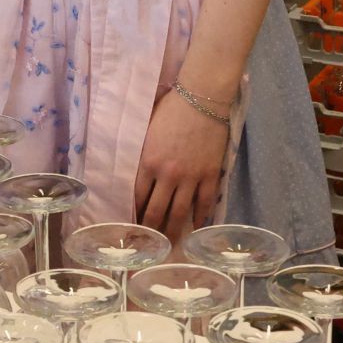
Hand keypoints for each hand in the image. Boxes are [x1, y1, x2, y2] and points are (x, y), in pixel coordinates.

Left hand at [133, 89, 228, 240]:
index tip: (132, 225)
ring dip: (174, 230)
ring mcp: (190, 177)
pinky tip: (197, 226)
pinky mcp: (210, 176)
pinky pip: (204, 203)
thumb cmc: (170, 109)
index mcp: (148, 162)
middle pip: (157, 211)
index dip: (134, 213)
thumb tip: (133, 168)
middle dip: (151, 230)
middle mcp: (167, 175)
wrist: (201, 98)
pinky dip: (200, 217)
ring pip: (180, 213)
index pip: (137, 197)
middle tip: (150, 243)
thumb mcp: (147, 129)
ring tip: (171, 243)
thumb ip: (141, 152)